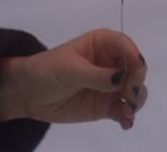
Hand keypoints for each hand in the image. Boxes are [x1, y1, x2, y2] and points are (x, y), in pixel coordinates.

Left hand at [0, 29, 147, 129]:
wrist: (29, 93)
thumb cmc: (47, 70)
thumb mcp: (69, 70)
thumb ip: (96, 75)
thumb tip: (122, 78)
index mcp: (102, 44)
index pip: (124, 45)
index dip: (134, 55)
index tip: (137, 67)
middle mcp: (111, 62)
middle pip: (136, 69)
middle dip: (137, 81)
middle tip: (128, 94)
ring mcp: (111, 85)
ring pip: (135, 90)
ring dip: (136, 101)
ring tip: (127, 112)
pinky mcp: (107, 105)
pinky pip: (125, 110)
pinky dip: (128, 117)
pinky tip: (125, 123)